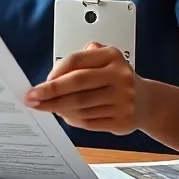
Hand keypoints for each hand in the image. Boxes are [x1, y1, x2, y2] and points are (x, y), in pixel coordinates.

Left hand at [24, 42, 144, 134]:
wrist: (147, 102)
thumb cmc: (117, 80)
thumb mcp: (104, 60)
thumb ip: (81, 60)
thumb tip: (52, 76)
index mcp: (112, 56)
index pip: (76, 61)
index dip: (55, 72)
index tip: (39, 83)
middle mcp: (120, 76)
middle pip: (77, 84)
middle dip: (50, 93)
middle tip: (31, 98)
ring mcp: (123, 100)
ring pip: (81, 106)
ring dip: (58, 108)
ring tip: (45, 107)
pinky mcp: (122, 120)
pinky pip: (89, 122)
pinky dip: (72, 119)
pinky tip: (63, 115)